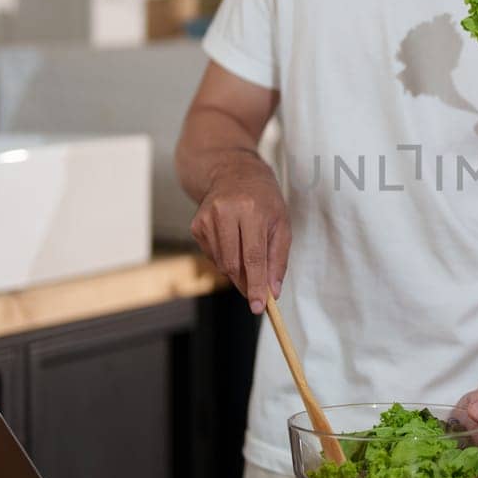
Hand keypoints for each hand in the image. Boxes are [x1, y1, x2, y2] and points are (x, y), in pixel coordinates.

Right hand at [188, 158, 289, 313]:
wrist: (233, 171)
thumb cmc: (264, 198)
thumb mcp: (281, 223)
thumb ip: (278, 259)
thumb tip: (273, 292)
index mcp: (251, 209)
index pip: (253, 257)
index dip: (256, 285)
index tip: (259, 307)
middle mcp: (225, 212)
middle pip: (233, 264)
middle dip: (247, 284)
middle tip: (257, 293)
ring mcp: (206, 218)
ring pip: (221, 263)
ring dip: (237, 271)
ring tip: (248, 254)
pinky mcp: (196, 224)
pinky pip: (212, 255)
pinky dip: (225, 258)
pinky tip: (233, 240)